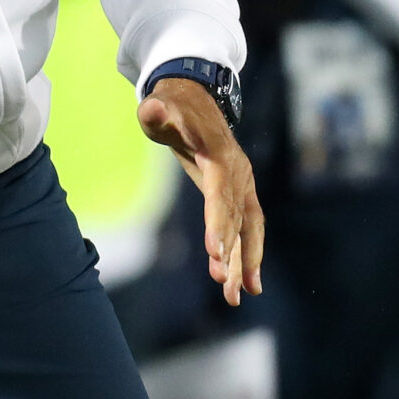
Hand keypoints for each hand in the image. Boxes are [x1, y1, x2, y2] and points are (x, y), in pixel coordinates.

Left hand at [138, 80, 264, 306]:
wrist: (197, 101)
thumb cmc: (173, 108)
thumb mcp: (159, 107)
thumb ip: (156, 112)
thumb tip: (152, 109)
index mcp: (219, 156)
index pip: (220, 193)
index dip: (218, 222)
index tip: (215, 252)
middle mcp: (238, 175)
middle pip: (236, 217)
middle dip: (232, 252)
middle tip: (224, 284)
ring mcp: (242, 186)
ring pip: (246, 229)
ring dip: (243, 263)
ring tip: (236, 297)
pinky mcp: (239, 196)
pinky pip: (245, 229)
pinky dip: (246, 256)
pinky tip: (246, 284)